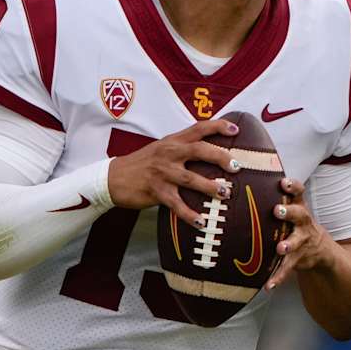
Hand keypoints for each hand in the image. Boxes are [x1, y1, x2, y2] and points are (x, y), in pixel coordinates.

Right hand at [107, 118, 240, 226]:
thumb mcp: (162, 148)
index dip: (217, 127)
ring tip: (226, 194)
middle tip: (236, 167)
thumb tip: (211, 152)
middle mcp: (169, 154)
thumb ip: (183, 147)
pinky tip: (202, 222)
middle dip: (220, 157)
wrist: (113, 177)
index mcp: (172, 141)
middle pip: (199, 151)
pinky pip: (176, 204)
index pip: (198, 128)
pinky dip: (189, 214)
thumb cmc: (142, 164)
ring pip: (190, 178)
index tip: (235, 130)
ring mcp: (162, 173)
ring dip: (210, 187)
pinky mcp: (155, 191)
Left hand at [266, 177, 332, 289]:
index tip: (283, 182)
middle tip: (278, 210)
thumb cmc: (295, 224)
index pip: (299, 193)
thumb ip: (274, 198)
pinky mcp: (299, 259)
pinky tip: (268, 285)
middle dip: (289, 212)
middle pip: (299, 215)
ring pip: (296, 242)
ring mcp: (302, 241)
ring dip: (287, 245)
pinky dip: (278, 277)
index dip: (293, 186)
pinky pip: (287, 268)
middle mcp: (302, 223)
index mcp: (298, 207)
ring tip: (280, 248)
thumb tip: (242, 182)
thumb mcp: (292, 210)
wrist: (321, 250)